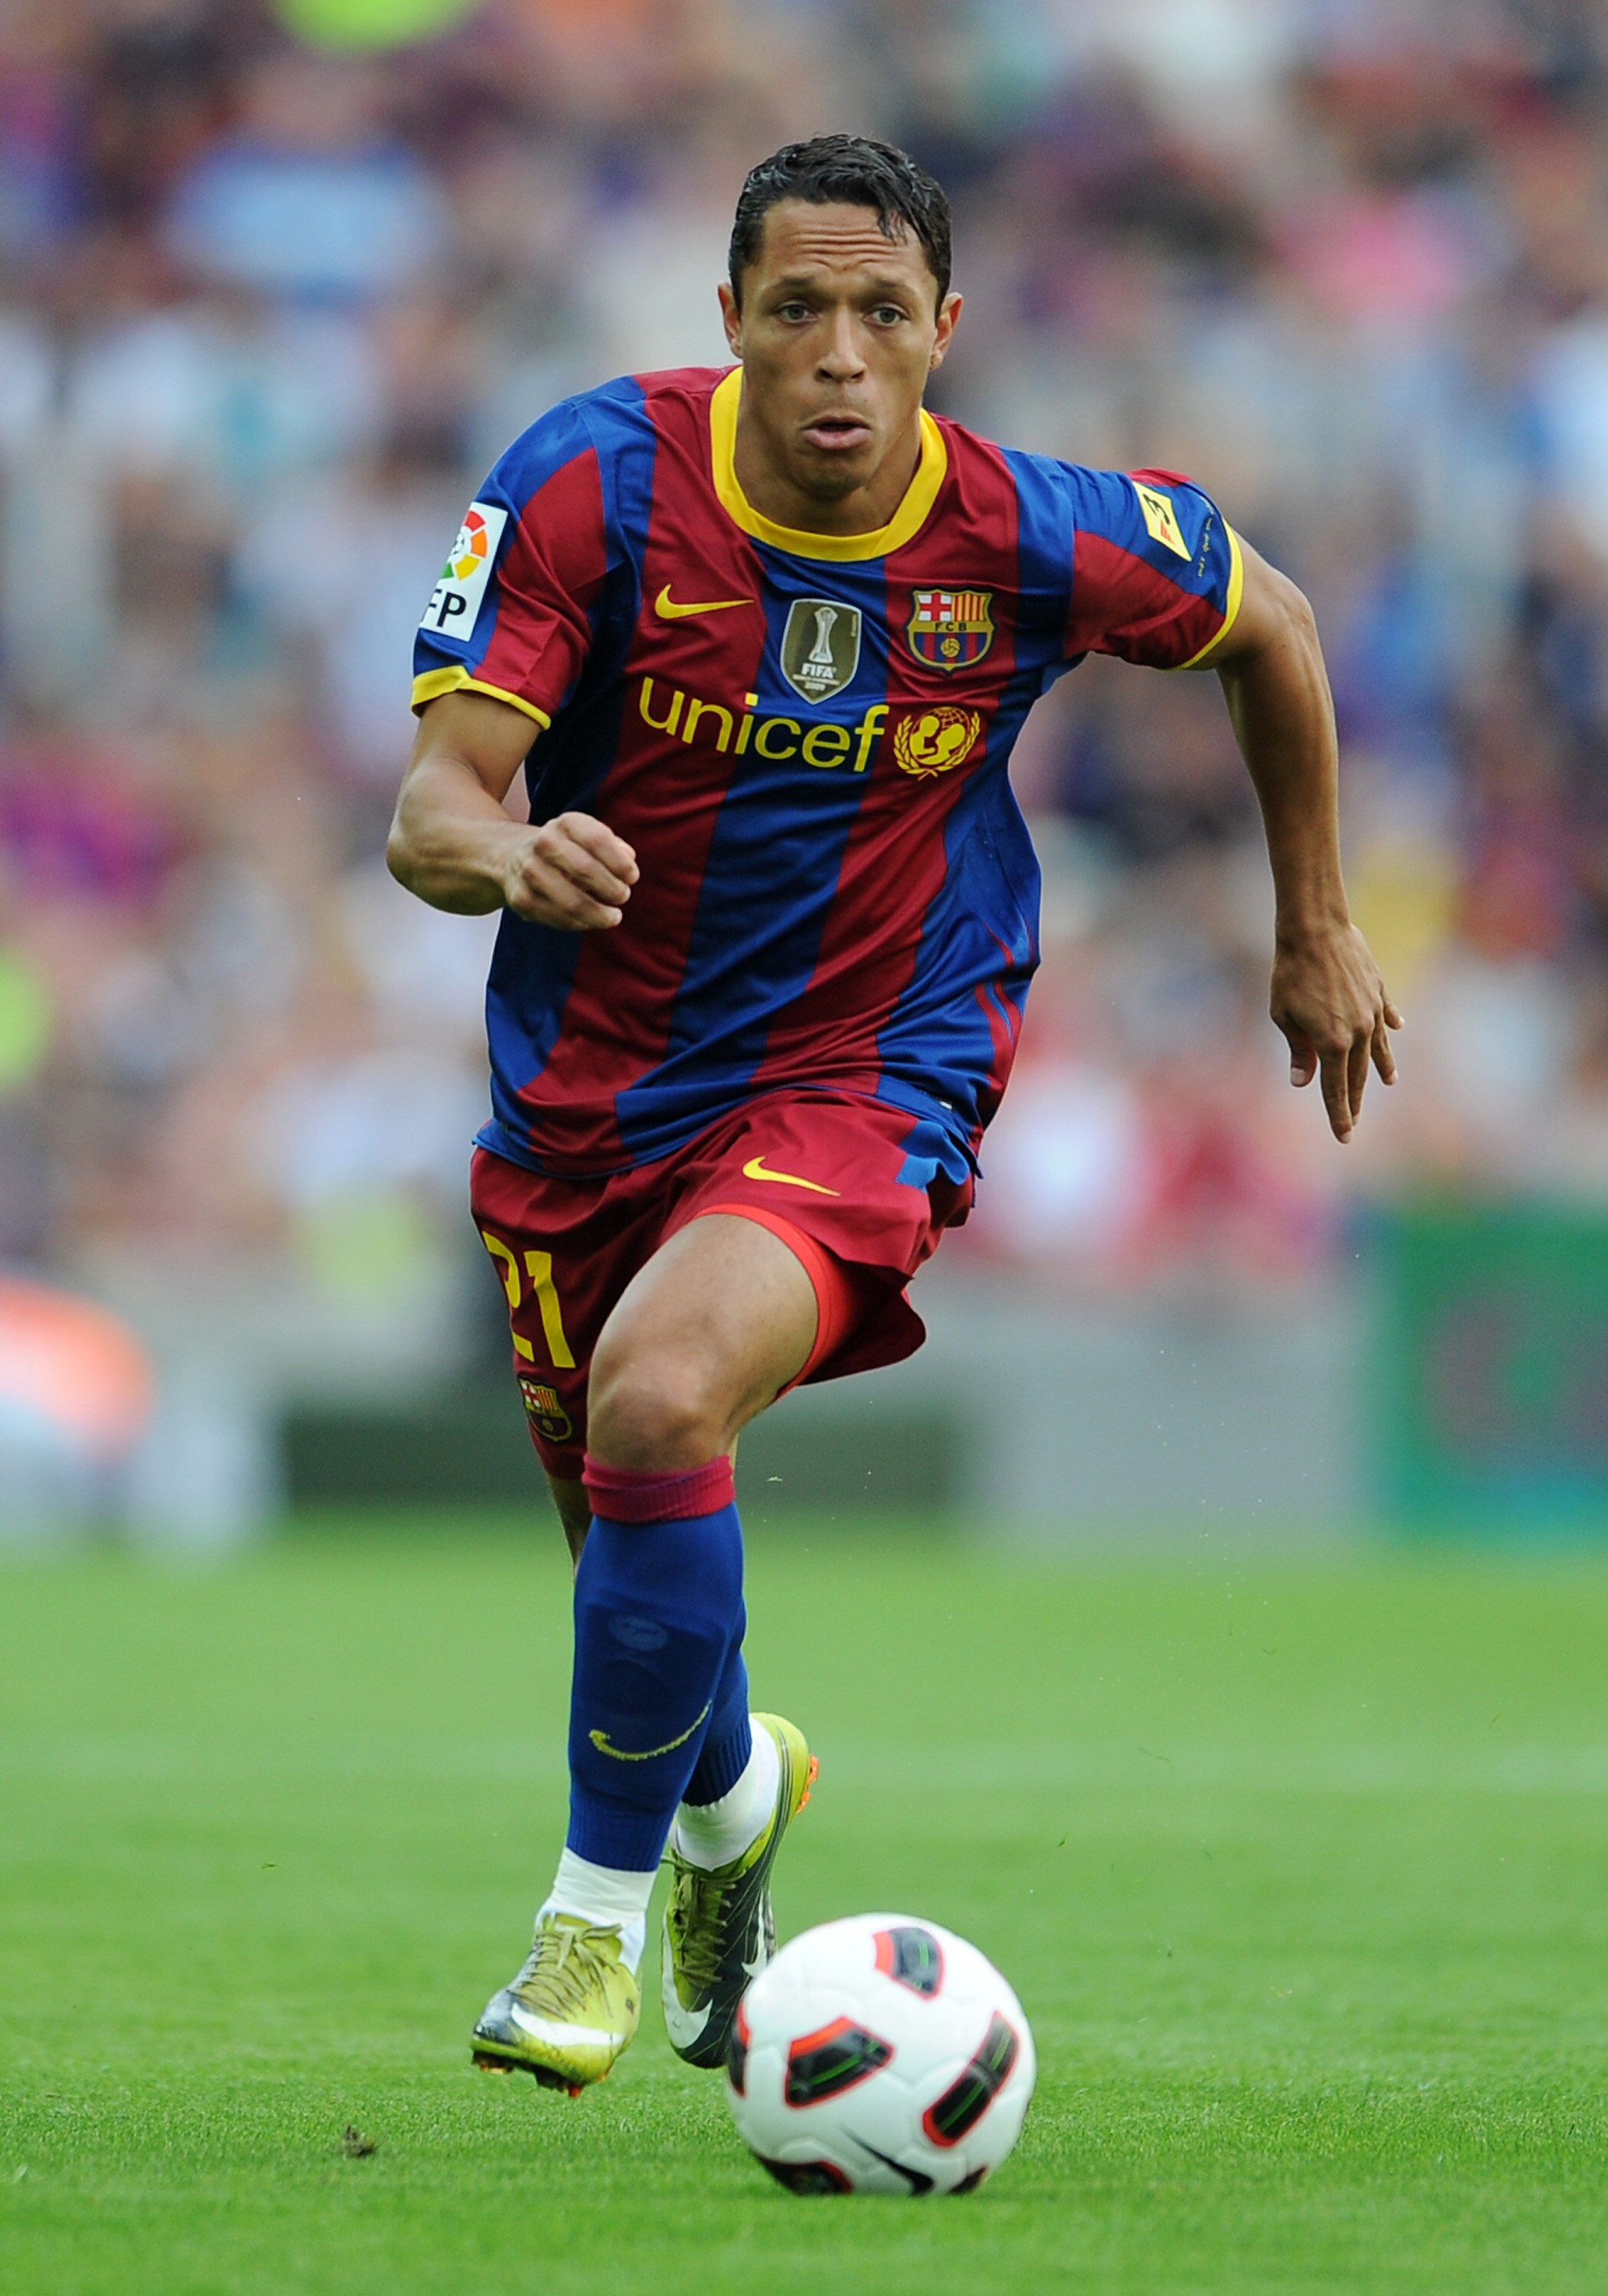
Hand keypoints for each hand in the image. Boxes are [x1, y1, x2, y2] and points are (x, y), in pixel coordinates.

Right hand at [501, 811, 638, 928]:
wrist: (513, 857)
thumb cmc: (566, 850)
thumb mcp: (588, 837)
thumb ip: (613, 846)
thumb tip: (628, 857)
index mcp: (566, 823)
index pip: (598, 839)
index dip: (620, 863)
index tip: (632, 877)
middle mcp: (544, 842)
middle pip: (585, 870)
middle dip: (612, 889)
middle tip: (623, 897)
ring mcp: (529, 870)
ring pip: (571, 901)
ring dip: (598, 914)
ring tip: (613, 917)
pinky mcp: (521, 898)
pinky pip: (557, 918)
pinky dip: (580, 924)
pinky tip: (590, 921)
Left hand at [1271, 922, 1400, 1142]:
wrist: (1316, 929)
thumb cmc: (1291, 973)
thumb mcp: (1284, 1016)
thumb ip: (1298, 1050)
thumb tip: (1303, 1082)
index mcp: (1333, 1043)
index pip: (1336, 1089)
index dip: (1339, 1115)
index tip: (1344, 1136)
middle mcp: (1359, 1032)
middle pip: (1357, 1075)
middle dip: (1354, 1101)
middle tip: (1355, 1121)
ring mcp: (1373, 1011)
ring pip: (1378, 1049)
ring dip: (1381, 1068)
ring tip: (1388, 1082)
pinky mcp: (1379, 991)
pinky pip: (1386, 1015)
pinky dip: (1389, 1028)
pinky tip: (1396, 1030)